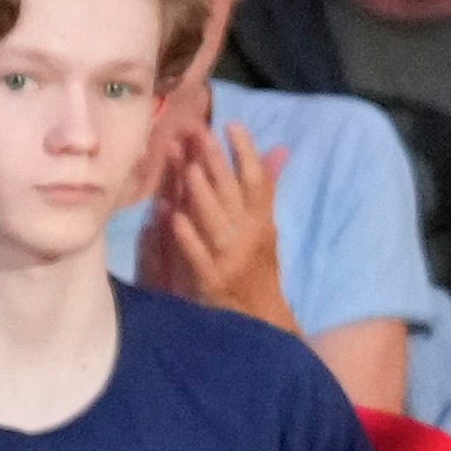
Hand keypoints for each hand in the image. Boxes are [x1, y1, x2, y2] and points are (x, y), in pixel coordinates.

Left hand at [147, 105, 290, 324]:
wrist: (261, 324)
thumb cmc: (260, 272)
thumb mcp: (267, 229)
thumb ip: (267, 190)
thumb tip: (278, 151)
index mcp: (263, 224)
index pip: (258, 182)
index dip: (246, 154)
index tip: (233, 125)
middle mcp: (250, 239)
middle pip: (234, 196)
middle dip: (217, 163)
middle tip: (199, 132)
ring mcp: (231, 261)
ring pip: (217, 224)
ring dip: (204, 196)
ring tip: (190, 168)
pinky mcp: (212, 283)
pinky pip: (198, 257)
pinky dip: (187, 237)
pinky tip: (171, 218)